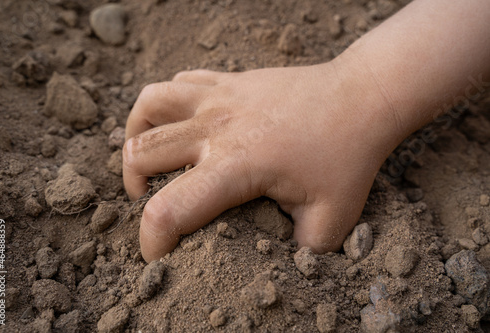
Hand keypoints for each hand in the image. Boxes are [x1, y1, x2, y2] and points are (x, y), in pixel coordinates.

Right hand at [123, 62, 398, 261]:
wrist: (361, 97)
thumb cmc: (348, 156)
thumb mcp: (330, 221)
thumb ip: (298, 254)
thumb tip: (281, 266)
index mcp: (236, 166)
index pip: (168, 209)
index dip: (152, 239)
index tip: (160, 251)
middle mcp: (217, 128)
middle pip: (141, 154)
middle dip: (135, 188)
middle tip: (153, 203)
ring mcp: (220, 97)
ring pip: (149, 105)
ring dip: (138, 135)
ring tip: (149, 157)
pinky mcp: (228, 80)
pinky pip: (178, 83)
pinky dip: (165, 105)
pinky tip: (180, 124)